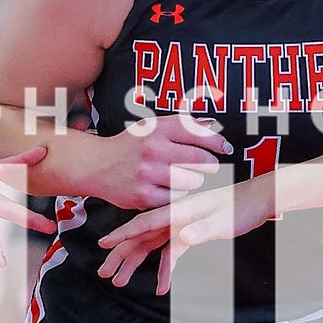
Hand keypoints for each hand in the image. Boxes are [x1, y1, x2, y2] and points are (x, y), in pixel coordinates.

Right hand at [85, 113, 233, 210]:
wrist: (96, 166)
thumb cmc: (129, 146)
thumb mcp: (151, 127)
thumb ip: (182, 125)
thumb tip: (212, 124)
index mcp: (157, 130)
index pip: (198, 134)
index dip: (217, 142)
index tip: (225, 148)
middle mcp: (153, 150)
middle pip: (201, 160)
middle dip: (209, 164)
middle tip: (207, 166)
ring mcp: (148, 175)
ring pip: (191, 181)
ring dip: (194, 181)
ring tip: (185, 177)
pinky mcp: (144, 197)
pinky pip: (176, 199)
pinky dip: (177, 195)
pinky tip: (170, 188)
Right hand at [97, 169, 275, 294]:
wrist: (258, 201)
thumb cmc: (242, 206)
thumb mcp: (224, 219)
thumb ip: (203, 228)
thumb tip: (183, 237)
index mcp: (179, 211)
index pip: (145, 223)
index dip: (123, 234)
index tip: (104, 245)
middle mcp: (175, 218)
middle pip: (142, 237)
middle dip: (121, 255)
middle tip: (105, 272)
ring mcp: (181, 226)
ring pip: (151, 246)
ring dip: (135, 263)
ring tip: (121, 281)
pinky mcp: (190, 234)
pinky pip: (170, 252)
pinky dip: (163, 268)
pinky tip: (161, 285)